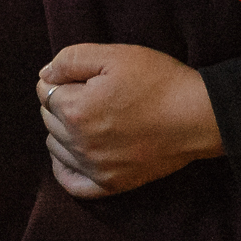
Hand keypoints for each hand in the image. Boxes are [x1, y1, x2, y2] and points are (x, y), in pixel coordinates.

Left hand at [37, 44, 223, 197]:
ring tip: (89, 117)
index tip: (82, 75)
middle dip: (61, 102)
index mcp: (75, 109)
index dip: (61, 78)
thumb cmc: (158, 81)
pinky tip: (73, 154)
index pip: (45, 91)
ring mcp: (94, 168)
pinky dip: (65, 168)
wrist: (197, 115)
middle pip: (48, 119)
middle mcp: (79, 143)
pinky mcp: (110, 184)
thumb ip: (70, 60)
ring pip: (56, 148)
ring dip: (62, 131)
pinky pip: (71, 184)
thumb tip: (43, 75)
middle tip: (89, 93)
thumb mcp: (114, 55)